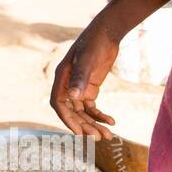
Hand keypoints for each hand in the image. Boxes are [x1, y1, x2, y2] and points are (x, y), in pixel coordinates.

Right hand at [50, 20, 118, 139]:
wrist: (106, 33)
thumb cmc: (94, 44)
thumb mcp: (88, 60)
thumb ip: (80, 78)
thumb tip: (73, 97)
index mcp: (62, 78)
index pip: (59, 104)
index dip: (67, 119)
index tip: (79, 132)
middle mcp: (68, 85)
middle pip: (73, 111)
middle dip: (85, 125)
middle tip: (99, 138)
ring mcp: (78, 87)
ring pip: (83, 112)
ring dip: (94, 124)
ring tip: (108, 136)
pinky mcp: (89, 88)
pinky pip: (92, 106)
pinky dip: (100, 115)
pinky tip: (112, 121)